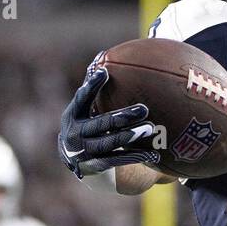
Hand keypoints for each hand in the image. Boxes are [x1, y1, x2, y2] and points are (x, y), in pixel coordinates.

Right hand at [57, 61, 154, 177]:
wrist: (74, 161)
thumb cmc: (86, 126)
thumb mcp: (84, 111)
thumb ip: (94, 92)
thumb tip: (107, 59)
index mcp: (72, 115)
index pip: (81, 98)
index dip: (92, 86)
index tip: (105, 73)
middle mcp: (75, 134)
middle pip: (101, 124)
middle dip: (122, 117)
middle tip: (144, 109)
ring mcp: (84, 152)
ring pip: (109, 143)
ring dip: (130, 136)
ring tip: (150, 129)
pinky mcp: (95, 166)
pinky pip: (117, 160)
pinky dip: (135, 156)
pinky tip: (153, 154)